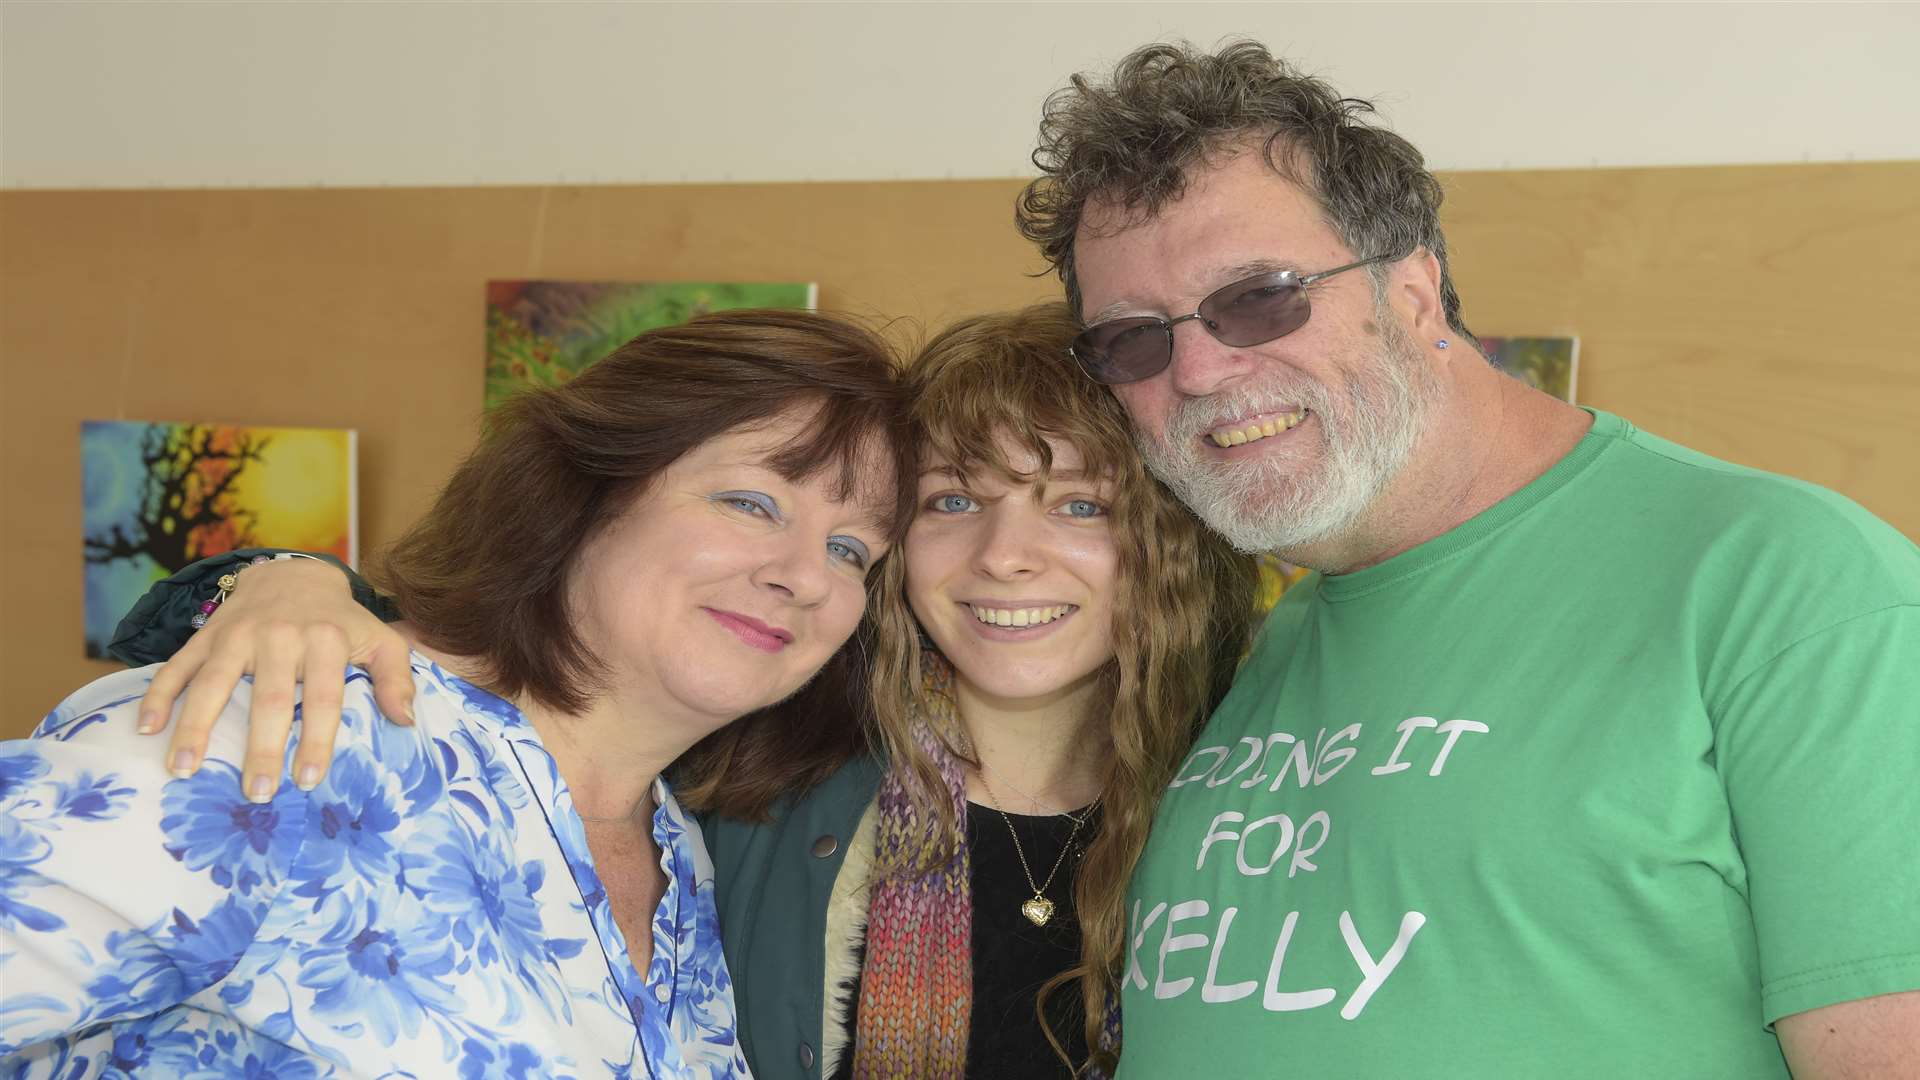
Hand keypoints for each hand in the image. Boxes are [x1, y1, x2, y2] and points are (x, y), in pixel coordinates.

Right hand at [136, 557, 416, 800]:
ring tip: (183, 769)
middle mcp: (281, 636)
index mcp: (326, 641)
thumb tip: (406, 723)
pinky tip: (145, 729)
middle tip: (255, 792)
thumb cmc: (341, 622)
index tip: (308, 780)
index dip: (317, 740)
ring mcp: (238, 634)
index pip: (324, 698)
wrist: (294, 574)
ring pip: (214, 683)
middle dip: (261, 748)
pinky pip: (177, 665)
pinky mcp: (207, 634)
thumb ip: (397, 679)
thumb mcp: (381, 641)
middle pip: (270, 699)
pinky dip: (158, 695)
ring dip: (195, 727)